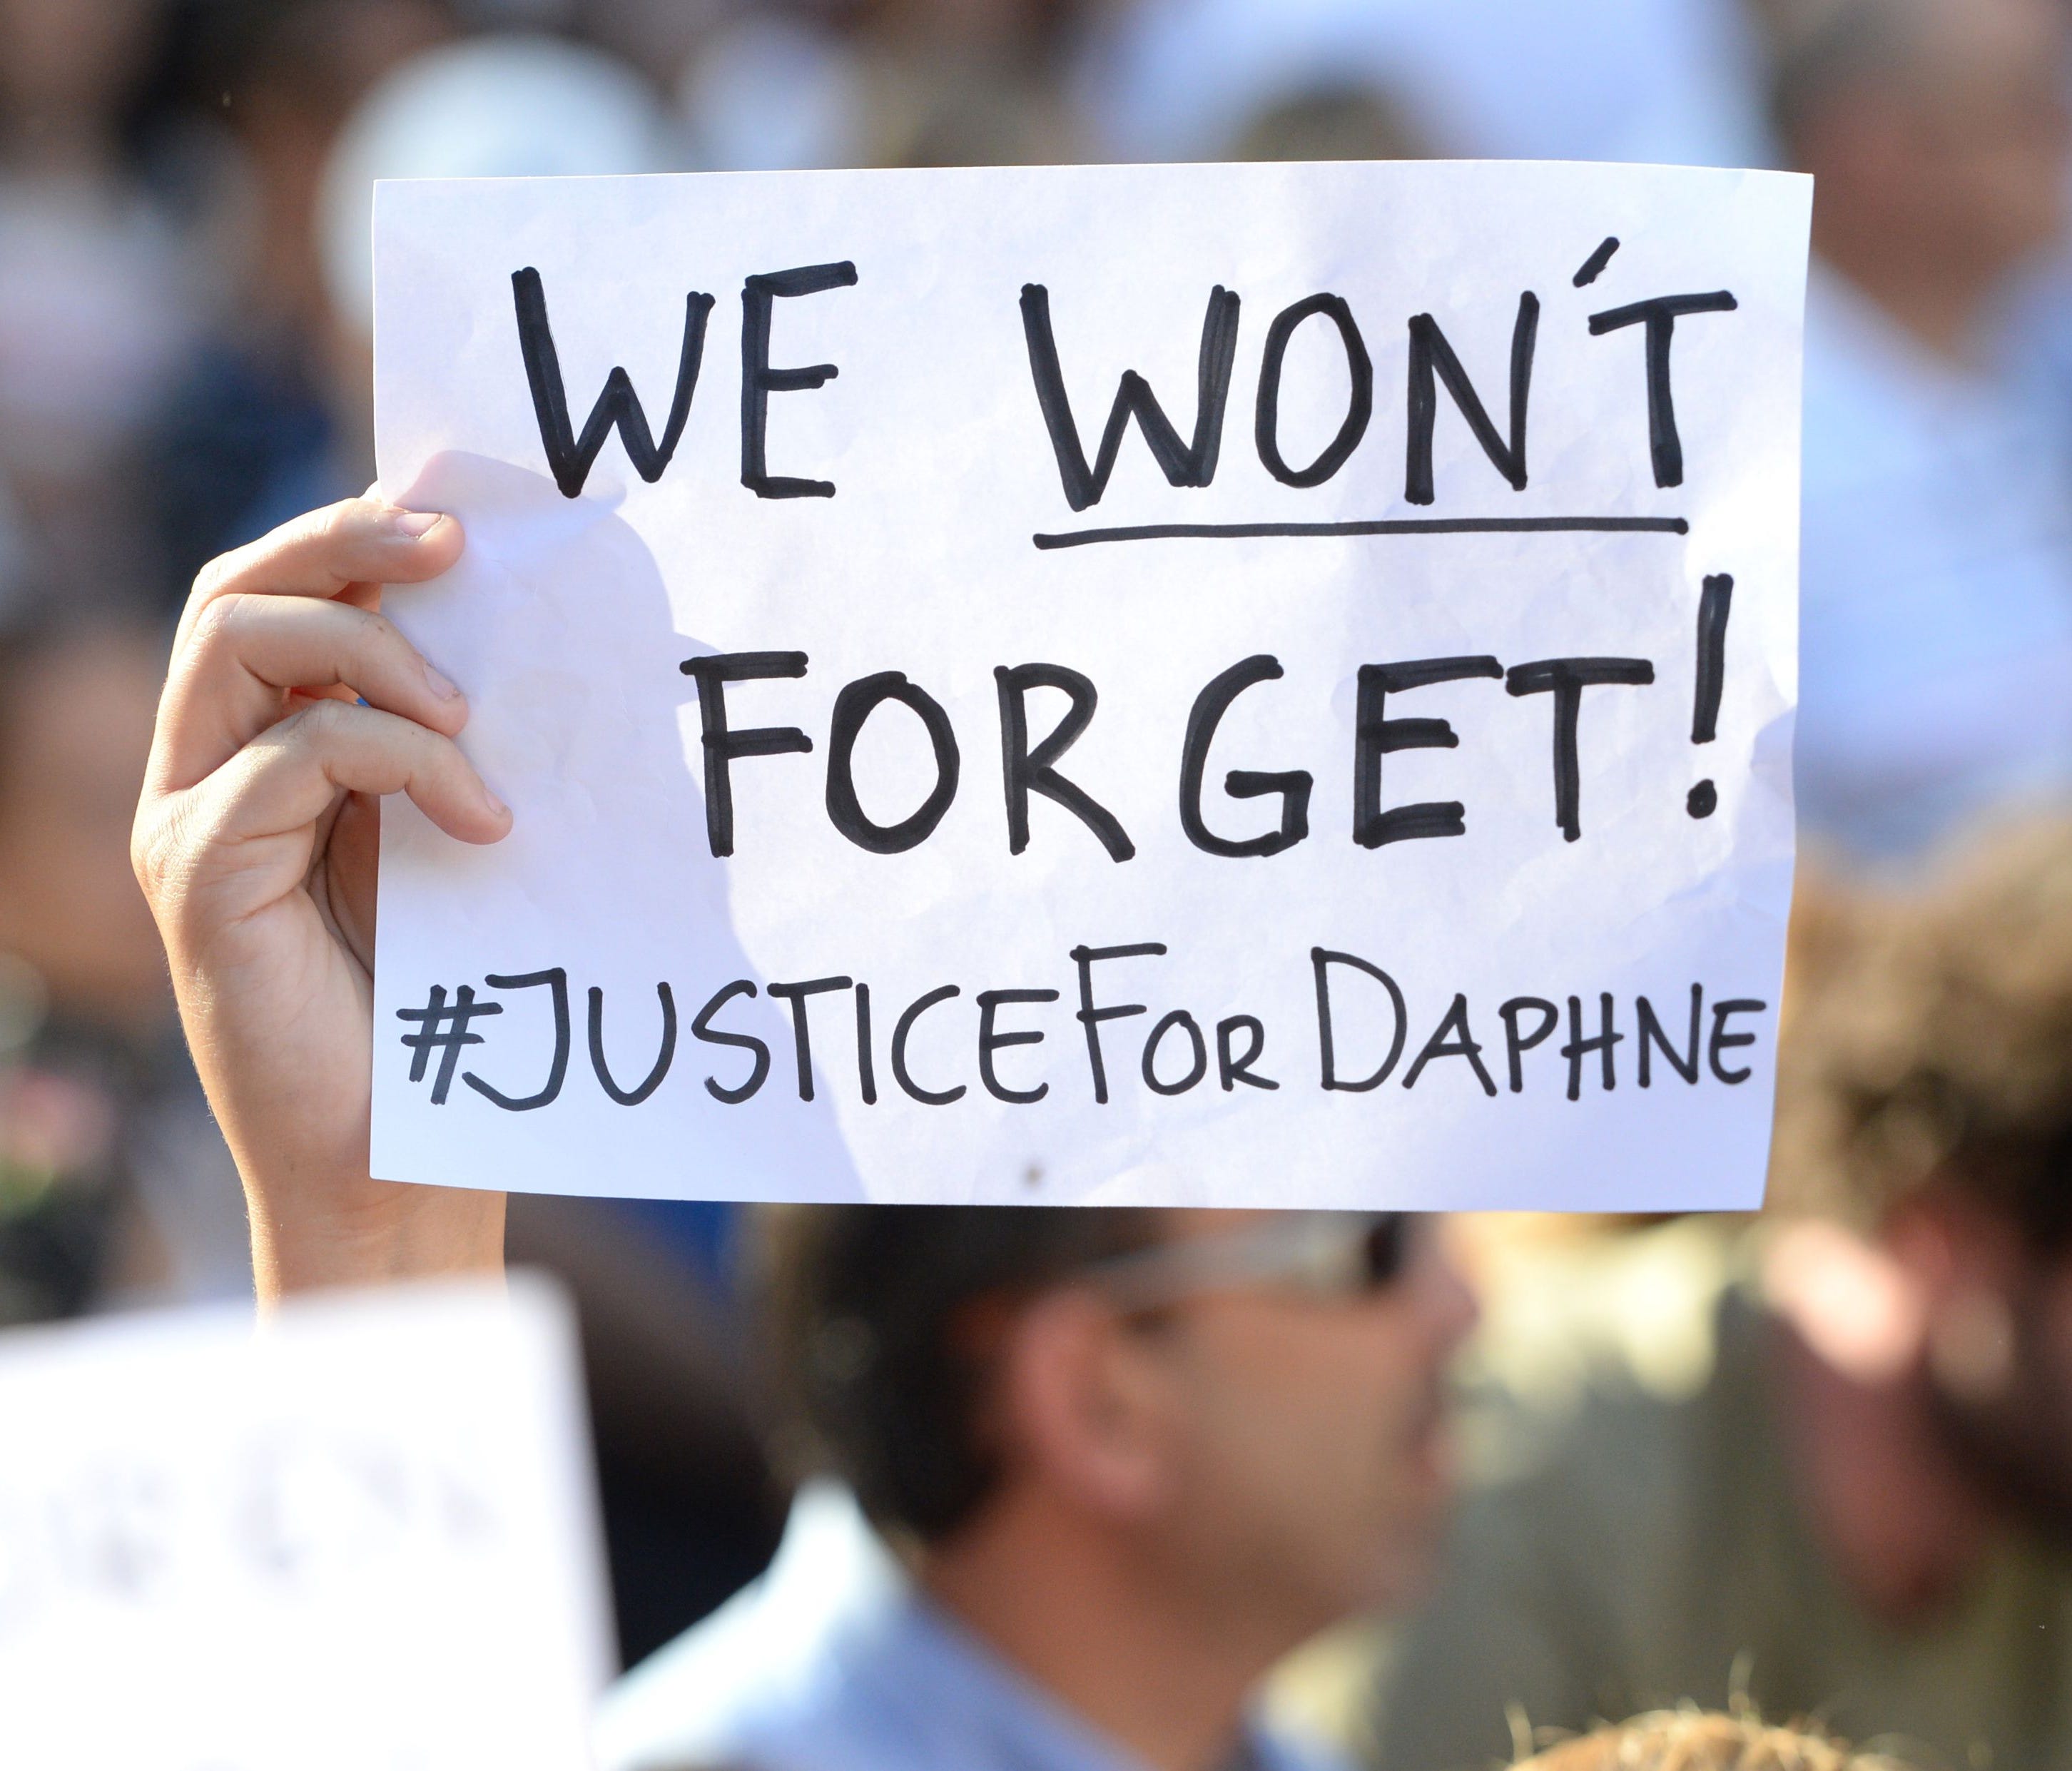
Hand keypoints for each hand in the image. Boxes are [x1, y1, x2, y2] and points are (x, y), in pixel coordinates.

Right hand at [133, 498, 512, 1301]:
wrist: (400, 1152)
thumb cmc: (440, 997)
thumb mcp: (444, 831)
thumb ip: (441, 736)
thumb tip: (511, 618)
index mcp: (255, 750)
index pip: (271, 594)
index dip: (349, 536)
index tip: (460, 520)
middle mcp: (200, 771)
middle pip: (234, 591)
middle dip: (344, 542)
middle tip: (454, 546)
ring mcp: (186, 821)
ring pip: (238, 643)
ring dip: (374, 650)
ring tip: (472, 718)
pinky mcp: (196, 877)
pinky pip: (290, 754)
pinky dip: (401, 759)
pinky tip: (483, 820)